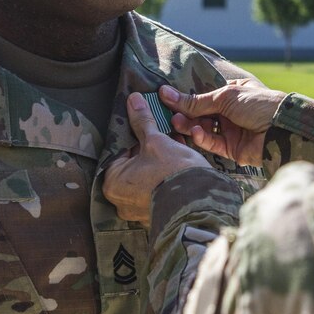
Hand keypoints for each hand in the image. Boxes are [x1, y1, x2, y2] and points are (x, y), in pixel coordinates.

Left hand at [104, 92, 210, 225]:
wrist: (201, 201)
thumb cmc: (173, 171)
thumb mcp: (156, 141)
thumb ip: (142, 121)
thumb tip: (134, 100)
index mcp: (112, 183)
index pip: (119, 152)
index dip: (134, 136)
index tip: (146, 128)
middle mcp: (120, 201)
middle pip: (132, 165)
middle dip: (147, 149)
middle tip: (160, 136)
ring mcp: (138, 210)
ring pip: (145, 177)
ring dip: (157, 161)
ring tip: (172, 146)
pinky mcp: (156, 213)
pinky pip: (156, 189)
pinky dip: (163, 176)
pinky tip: (177, 161)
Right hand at [159, 80, 287, 167]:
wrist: (282, 130)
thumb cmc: (259, 105)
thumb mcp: (226, 97)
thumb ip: (196, 100)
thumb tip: (166, 93)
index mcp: (232, 94)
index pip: (204, 95)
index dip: (186, 97)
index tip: (166, 97)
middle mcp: (230, 112)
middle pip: (201, 113)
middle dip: (184, 113)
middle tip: (168, 113)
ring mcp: (231, 131)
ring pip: (203, 129)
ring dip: (189, 125)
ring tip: (176, 122)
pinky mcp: (232, 149)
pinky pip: (212, 144)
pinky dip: (202, 139)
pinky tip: (197, 132)